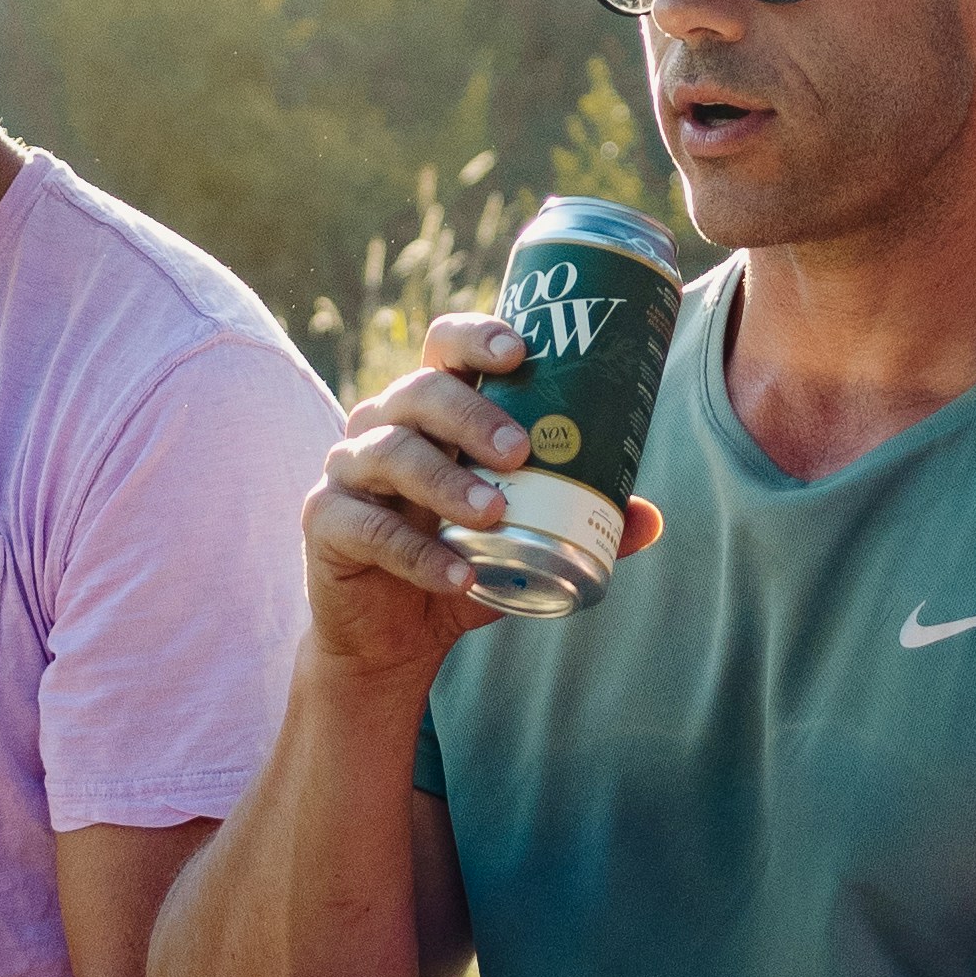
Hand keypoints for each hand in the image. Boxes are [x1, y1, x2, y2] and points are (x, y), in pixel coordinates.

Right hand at [302, 312, 662, 680]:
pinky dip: (417, 554)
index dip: (476, 337)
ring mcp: (347, 472)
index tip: (522, 352)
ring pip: (390, 454)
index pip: (442, 349)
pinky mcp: (326, 525)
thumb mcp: (521, 542)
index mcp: (428, 412)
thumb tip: (649, 517)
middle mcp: (381, 427)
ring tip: (494, 513)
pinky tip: (457, 574)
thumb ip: (578, 524)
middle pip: (418, 393)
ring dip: (447, 482)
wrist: (389, 639)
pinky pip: (369, 528)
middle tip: (522, 450)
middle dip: (472, 415)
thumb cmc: (457, 565)